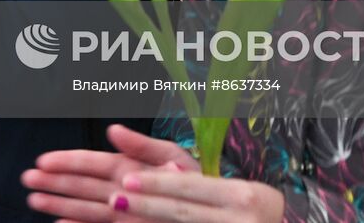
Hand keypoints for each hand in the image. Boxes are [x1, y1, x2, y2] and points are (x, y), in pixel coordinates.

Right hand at [23, 125, 198, 221]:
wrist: (212, 209)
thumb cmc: (195, 181)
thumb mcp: (173, 157)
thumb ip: (143, 146)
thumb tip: (112, 130)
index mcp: (131, 167)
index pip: (93, 163)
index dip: (68, 161)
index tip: (44, 160)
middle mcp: (122, 190)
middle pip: (82, 186)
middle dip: (54, 183)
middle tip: (27, 179)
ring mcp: (124, 210)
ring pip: (85, 207)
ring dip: (59, 204)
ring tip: (34, 200)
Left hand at [104, 170, 282, 222]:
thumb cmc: (248, 208)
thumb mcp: (224, 184)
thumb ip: (181, 169)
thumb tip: (139, 147)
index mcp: (243, 195)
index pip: (190, 187)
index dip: (156, 183)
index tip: (125, 180)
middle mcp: (241, 220)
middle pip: (183, 212)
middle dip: (146, 206)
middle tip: (115, 199)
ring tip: (121, 218)